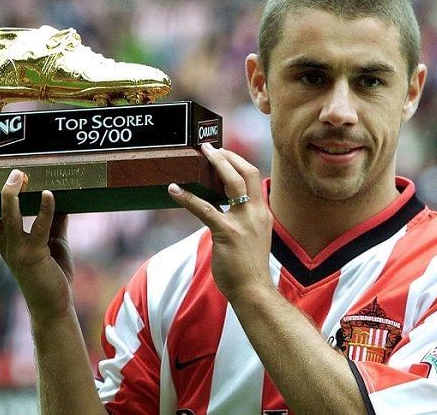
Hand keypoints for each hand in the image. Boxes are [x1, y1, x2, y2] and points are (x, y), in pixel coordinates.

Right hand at [0, 169, 73, 324]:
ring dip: (10, 195)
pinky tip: (48, 194)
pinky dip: (45, 209)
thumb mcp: (52, 242)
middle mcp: (6, 245)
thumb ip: (53, 221)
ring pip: (8, 217)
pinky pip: (39, 227)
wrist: (53, 308)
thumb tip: (57, 197)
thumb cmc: (51, 274)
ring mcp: (18, 250)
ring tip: (16, 175)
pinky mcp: (34, 254)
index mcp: (4, 242)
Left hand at [168, 143, 273, 301]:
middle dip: (227, 156)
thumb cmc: (248, 267)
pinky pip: (205, 209)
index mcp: (262, 212)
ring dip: (215, 164)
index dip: (238, 162)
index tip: (224, 154)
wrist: (254, 290)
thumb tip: (222, 209)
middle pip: (246, 172)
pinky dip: (187, 197)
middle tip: (209, 147)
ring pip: (231, 183)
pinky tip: (174, 189)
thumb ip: (243, 220)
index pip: (253, 177)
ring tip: (198, 155)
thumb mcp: (253, 237)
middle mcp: (256, 213)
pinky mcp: (227, 233)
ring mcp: (243, 222)